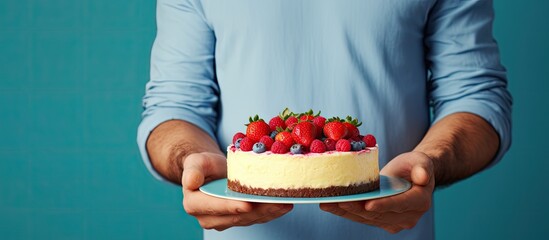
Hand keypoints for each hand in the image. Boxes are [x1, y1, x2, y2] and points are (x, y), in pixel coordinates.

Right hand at [182, 152, 292, 230]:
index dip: (231, 206)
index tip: (247, 204)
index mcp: (194, 205)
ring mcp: (224, 221)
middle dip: (257, 210)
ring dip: (268, 212)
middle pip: (236, 216)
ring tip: (284, 202)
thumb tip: (191, 181)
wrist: (212, 173)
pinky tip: (284, 204)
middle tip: (276, 202)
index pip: (215, 207)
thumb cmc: (204, 165)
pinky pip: (256, 217)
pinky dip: (271, 212)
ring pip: (249, 219)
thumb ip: (193, 170)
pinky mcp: (239, 219)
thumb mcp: (196, 162)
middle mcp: (208, 218)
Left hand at [319, 151, 434, 232]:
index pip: (401, 204)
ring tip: (328, 203)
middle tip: (339, 200)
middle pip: (379, 214)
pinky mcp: (381, 221)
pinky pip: (361, 217)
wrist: (409, 176)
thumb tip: (423, 177)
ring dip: (346, 211)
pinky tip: (329, 205)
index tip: (368, 205)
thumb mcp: (420, 161)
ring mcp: (394, 222)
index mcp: (420, 201)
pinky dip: (345, 211)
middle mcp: (408, 216)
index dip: (384, 205)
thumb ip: (422, 167)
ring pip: (367, 218)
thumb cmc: (414, 166)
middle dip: (357, 208)